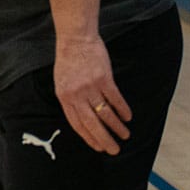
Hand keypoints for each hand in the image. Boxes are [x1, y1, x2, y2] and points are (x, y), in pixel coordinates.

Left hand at [53, 35, 130, 153]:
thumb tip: (81, 118)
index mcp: (64, 97)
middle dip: (104, 140)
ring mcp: (90, 87)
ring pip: (106, 114)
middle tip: (114, 150)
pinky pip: (115, 99)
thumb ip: (70, 99)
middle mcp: (76, 95)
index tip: (98, 147)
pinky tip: (128, 117)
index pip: (77, 124)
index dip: (89, 138)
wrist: (75, 39)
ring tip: (125, 135)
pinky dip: (123, 110)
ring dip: (117, 127)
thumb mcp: (61, 82)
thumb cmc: (68, 60)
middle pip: (92, 123)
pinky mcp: (104, 78)